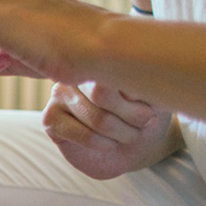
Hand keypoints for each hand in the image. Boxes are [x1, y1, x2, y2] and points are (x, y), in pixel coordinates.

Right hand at [42, 82, 180, 178]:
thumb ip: (140, 85)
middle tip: (143, 123)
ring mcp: (59, 94)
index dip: (137, 94)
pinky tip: (110, 144)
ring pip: (97, 117)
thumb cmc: (144, 117)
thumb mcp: (155, 96)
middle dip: (132, 116)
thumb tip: (123, 87)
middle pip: (103, 93)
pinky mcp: (50, 119)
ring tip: (129, 135)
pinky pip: (83, 134)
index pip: (116, 69)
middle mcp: (77, 71)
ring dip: (122, 133)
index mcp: (103, 57)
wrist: (134, 148)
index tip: (151, 106)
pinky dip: (104, 144)